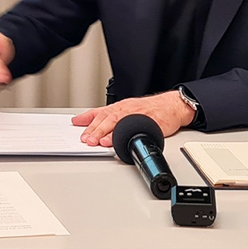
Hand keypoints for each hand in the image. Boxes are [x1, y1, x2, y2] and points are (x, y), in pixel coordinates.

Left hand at [70, 91, 195, 147]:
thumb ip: (113, 117)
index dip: (87, 118)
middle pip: (106, 118)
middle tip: (85, 139)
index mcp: (121, 108)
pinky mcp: (148, 122)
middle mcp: (126, 110)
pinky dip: (123, 135)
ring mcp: (136, 115)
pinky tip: (115, 142)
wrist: (172, 106)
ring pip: (117, 122)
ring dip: (105, 133)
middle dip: (94, 129)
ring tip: (95, 142)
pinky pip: (134, 129)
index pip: (101, 112)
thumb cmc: (151, 110)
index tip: (76, 123)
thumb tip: (97, 126)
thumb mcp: (129, 110)